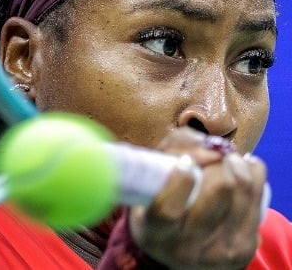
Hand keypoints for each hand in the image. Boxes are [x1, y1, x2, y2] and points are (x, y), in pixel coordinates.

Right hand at [128, 127, 266, 268]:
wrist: (178, 256)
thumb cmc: (156, 211)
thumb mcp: (146, 188)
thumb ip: (167, 156)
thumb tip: (209, 147)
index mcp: (155, 235)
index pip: (168, 210)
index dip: (180, 179)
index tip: (185, 162)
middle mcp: (187, 249)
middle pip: (219, 190)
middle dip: (218, 161)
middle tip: (212, 154)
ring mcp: (220, 252)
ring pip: (242, 190)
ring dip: (236, 164)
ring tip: (226, 159)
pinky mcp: (245, 249)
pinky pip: (259, 199)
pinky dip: (252, 174)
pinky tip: (243, 169)